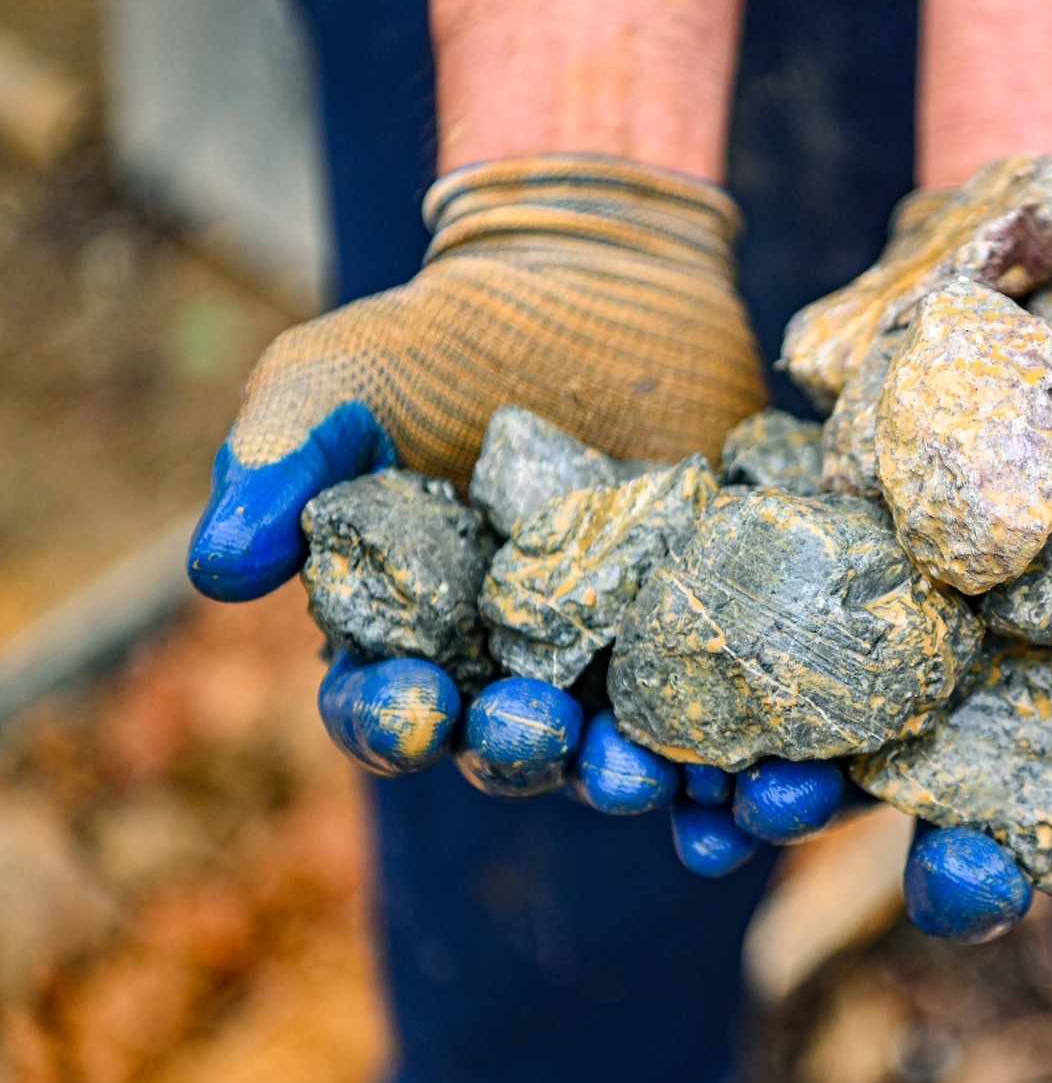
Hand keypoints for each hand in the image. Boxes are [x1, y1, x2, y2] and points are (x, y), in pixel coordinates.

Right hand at [189, 153, 779, 840]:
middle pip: (523, 754)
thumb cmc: (447, 335)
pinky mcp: (725, 635)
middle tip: (569, 742)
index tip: (422, 709)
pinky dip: (772, 768)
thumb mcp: (338, 376)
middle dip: (544, 760)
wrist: (597, 281)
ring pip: (643, 764)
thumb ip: (279, 461)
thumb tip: (217, 568)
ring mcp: (628, 663)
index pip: (390, 709)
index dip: (398, 723)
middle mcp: (519, 673)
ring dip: (677, 796)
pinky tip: (803, 785)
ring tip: (714, 802)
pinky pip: (750, 722)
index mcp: (414, 638)